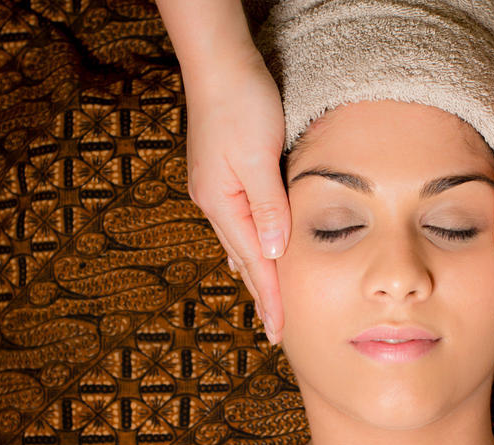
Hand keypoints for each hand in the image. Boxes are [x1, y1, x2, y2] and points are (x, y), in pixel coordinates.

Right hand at [184, 53, 287, 342]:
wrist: (219, 64)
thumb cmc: (241, 104)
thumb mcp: (258, 157)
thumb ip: (268, 206)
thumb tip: (274, 252)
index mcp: (222, 203)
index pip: (254, 263)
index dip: (269, 299)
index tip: (278, 332)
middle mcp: (215, 202)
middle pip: (244, 259)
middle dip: (261, 295)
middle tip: (275, 328)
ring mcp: (217, 189)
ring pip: (241, 243)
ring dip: (255, 273)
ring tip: (268, 301)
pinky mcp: (223, 176)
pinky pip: (241, 223)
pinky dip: (253, 245)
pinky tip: (259, 250)